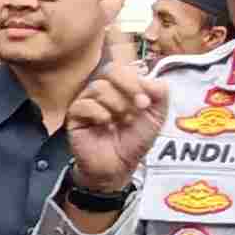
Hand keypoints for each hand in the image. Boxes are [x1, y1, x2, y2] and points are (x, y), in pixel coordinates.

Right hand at [63, 58, 167, 192]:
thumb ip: (160, 93)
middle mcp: (102, 90)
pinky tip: (107, 126)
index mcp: (120, 87)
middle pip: (109, 71)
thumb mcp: (157, 116)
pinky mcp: (74, 116)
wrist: (119, 166)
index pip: (124, 68)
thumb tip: (149, 78)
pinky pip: (83, 104)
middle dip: (127, 88)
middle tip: (138, 108)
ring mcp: (86, 101)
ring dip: (116, 105)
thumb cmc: (134, 141)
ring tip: (122, 122)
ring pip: (98, 88)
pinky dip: (99, 114)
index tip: (146, 103)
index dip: (135, 81)